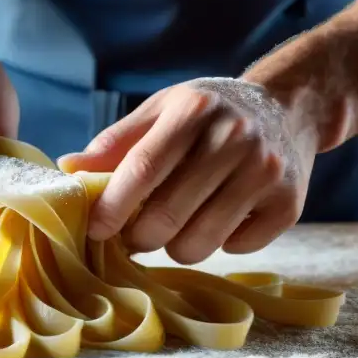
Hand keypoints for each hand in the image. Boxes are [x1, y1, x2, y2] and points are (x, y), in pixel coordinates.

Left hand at [58, 77, 316, 262]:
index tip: (95, 230)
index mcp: (193, 111)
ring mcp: (265, 173)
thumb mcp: (161, 109)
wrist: (289, 108)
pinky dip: (221, 242)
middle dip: (139, 238)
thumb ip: (115, 142)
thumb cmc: (210, 113)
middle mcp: (234, 138)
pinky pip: (236, 249)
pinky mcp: (288, 204)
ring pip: (198, 243)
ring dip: (176, 246)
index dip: (112, 206)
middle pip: (166, 216)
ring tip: (178, 225)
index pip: (142, 169)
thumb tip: (68, 170)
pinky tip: (223, 216)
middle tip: (135, 234)